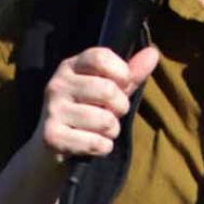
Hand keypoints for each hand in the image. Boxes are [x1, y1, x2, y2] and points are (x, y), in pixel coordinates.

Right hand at [34, 45, 159, 161]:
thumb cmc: (85, 114)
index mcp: (70, 67)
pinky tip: (90, 144)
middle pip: (107, 90)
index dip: (121, 73)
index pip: (101, 57)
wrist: (49, 149)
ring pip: (105, 120)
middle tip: (109, 114)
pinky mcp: (51, 137)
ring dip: (111, 131)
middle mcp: (57, 84)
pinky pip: (96, 142)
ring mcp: (52, 110)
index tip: (121, 85)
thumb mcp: (107, 90)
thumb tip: (153, 53)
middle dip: (120, 108)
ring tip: (98, 131)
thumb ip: (130, 74)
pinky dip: (103, 147)